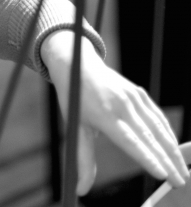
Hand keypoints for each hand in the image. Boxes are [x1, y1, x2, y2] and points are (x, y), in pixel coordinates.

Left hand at [41, 30, 188, 194]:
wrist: (76, 64)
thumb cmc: (74, 99)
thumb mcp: (75, 128)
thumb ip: (82, 160)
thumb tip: (81, 190)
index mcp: (104, 115)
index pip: (130, 141)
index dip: (147, 158)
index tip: (162, 175)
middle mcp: (121, 105)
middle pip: (150, 137)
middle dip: (168, 161)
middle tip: (180, 182)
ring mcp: (132, 97)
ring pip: (158, 127)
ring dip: (173, 149)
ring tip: (183, 170)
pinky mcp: (138, 92)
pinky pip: (157, 115)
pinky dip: (168, 132)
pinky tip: (174, 147)